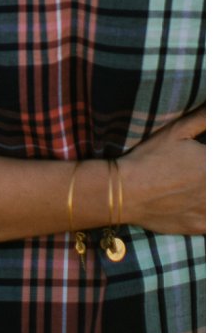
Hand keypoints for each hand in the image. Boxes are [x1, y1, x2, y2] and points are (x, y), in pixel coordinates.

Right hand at [120, 108, 204, 235]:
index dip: (207, 158)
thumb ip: (202, 118)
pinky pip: (212, 222)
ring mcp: (209, 209)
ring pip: (213, 201)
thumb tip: (211, 106)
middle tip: (192, 173)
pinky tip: (193, 203)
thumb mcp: (176, 131)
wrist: (126, 191)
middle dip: (206, 175)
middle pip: (215, 181)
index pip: (215, 158)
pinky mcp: (201, 226)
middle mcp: (214, 188)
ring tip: (192, 186)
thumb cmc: (150, 158)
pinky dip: (206, 212)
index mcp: (211, 163)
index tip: (201, 158)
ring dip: (207, 194)